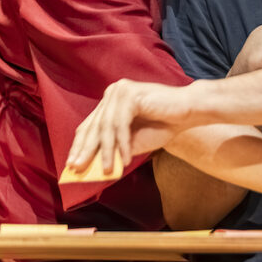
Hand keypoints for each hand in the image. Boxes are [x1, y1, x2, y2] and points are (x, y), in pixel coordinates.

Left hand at [66, 79, 197, 174]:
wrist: (189, 112)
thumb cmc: (163, 125)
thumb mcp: (133, 142)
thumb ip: (114, 149)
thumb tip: (92, 167)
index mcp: (111, 99)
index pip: (90, 125)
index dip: (80, 146)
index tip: (71, 165)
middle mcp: (113, 91)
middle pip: (94, 126)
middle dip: (86, 151)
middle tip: (77, 169)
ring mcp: (121, 90)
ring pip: (106, 127)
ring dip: (106, 152)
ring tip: (106, 171)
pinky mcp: (131, 94)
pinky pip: (121, 124)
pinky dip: (122, 144)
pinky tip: (125, 160)